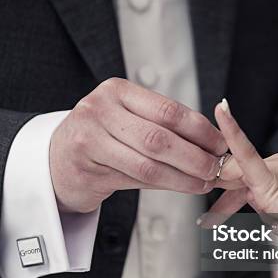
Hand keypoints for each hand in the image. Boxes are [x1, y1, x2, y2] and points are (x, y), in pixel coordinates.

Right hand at [50, 78, 228, 212]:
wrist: (56, 161)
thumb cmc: (101, 139)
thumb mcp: (127, 120)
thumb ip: (163, 127)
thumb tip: (213, 144)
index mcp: (117, 91)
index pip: (168, 110)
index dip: (201, 130)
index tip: (222, 144)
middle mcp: (100, 109)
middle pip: (160, 138)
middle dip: (195, 156)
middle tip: (218, 168)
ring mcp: (89, 138)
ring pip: (148, 163)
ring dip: (184, 176)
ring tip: (205, 182)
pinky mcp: (86, 168)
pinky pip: (135, 179)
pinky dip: (166, 185)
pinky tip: (183, 187)